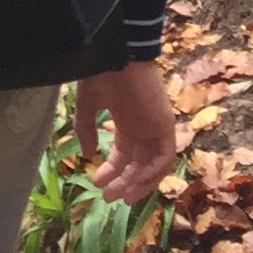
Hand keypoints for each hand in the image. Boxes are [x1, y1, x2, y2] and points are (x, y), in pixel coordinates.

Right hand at [73, 61, 179, 203]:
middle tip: (108, 197)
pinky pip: (164, 158)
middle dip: (123, 183)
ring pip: (153, 166)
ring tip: (122, 197)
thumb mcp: (88, 105)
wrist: (116, 54)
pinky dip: (152, 173)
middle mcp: (143, 129)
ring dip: (139, 183)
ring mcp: (156, 128)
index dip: (112, 171)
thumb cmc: (101, 75)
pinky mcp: (165, 127)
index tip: (97, 184)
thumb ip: (87, 129)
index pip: (123, 155)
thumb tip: (87, 154)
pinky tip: (135, 184)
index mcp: (127, 122)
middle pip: (138, 164)